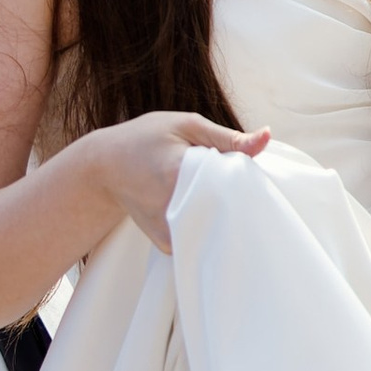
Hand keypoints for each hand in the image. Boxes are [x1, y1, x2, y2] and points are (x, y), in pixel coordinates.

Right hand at [90, 109, 267, 250]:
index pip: (233, 184)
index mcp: (180, 172)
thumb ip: (228, 137)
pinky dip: (208, 225)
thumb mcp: (186, 126)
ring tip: (219, 195)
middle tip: (240, 186)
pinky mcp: (168, 245)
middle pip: (228, 210)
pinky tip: (205, 209)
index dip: (247, 179)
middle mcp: (174, 206)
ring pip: (217, 228)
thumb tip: (267, 137)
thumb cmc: (145, 138)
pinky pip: (200, 238)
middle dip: (239, 199)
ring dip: (225, 213)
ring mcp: (170, 230)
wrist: (103, 168)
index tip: (250, 174)